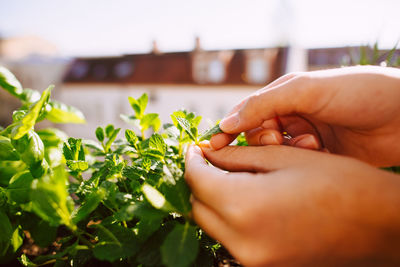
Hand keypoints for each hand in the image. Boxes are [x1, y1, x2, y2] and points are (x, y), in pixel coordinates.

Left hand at [185, 144, 399, 265]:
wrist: (379, 223)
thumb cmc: (337, 182)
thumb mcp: (282, 158)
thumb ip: (235, 156)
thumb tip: (205, 153)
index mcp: (244, 208)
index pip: (197, 181)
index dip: (191, 160)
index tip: (194, 147)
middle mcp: (242, 242)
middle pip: (198, 207)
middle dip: (199, 181)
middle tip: (209, 160)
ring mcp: (253, 260)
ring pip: (212, 225)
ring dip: (213, 199)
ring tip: (228, 175)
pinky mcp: (264, 266)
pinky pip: (232, 239)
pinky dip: (229, 216)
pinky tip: (244, 197)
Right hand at [210, 66, 399, 165]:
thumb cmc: (358, 92)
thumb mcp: (306, 90)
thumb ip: (263, 104)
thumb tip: (225, 122)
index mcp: (285, 97)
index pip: (246, 115)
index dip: (229, 130)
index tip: (213, 147)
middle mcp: (292, 118)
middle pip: (258, 137)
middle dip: (266, 141)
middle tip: (282, 140)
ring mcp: (306, 138)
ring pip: (277, 155)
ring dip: (288, 153)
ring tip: (314, 145)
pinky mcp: (321, 158)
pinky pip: (297, 166)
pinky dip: (304, 163)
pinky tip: (322, 154)